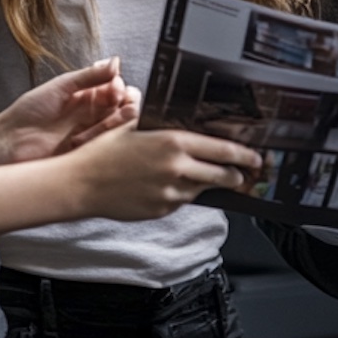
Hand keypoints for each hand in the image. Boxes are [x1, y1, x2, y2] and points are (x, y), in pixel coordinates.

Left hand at [0, 57, 138, 167]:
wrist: (10, 141)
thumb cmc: (28, 112)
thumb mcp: (61, 86)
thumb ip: (90, 75)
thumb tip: (115, 62)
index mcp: (89, 94)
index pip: (120, 88)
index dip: (120, 87)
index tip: (113, 88)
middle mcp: (95, 113)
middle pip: (128, 107)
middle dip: (125, 106)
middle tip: (111, 106)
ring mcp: (94, 133)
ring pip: (122, 127)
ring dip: (114, 125)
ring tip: (94, 127)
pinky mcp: (90, 153)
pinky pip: (109, 147)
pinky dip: (100, 142)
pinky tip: (81, 140)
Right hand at [75, 122, 265, 220]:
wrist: (81, 183)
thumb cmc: (105, 151)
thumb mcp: (138, 128)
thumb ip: (166, 127)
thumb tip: (191, 127)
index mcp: (174, 142)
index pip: (223, 150)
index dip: (245, 156)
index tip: (256, 158)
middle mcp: (177, 168)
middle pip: (223, 175)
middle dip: (237, 175)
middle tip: (243, 174)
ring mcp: (170, 192)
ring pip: (203, 189)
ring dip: (207, 184)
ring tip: (199, 176)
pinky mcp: (162, 210)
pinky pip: (182, 200)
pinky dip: (183, 193)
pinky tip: (168, 184)